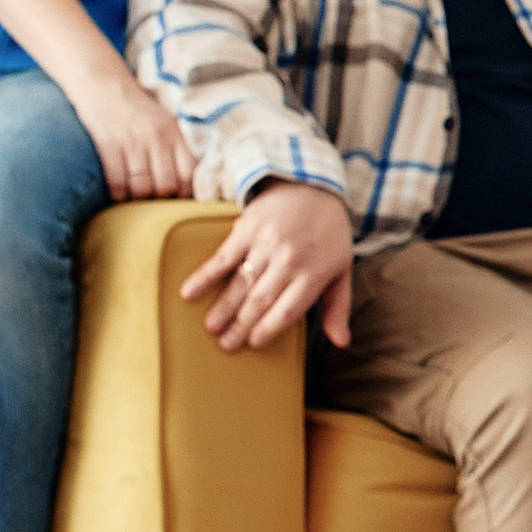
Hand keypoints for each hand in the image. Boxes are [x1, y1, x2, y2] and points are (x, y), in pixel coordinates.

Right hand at [70, 70, 198, 200]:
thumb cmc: (138, 110)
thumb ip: (179, 147)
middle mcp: (156, 137)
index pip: (189, 173)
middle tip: (154, 201)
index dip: (185, 193)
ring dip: (138, 199)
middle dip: (161, 199)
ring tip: (135, 199)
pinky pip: (116, 181)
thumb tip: (189, 184)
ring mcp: (132, 140)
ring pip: (142, 187)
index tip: (178, 200)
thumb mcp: (166, 123)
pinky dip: (118, 194)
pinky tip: (118, 194)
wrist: (103, 85)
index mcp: (174, 132)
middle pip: (166, 185)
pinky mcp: (108, 143)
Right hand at [180, 180, 355, 352]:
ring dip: (224, 306)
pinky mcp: (247, 228)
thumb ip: (338, 307)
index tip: (253, 343)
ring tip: (211, 327)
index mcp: (314, 273)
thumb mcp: (341, 270)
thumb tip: (342, 343)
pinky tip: (189, 292)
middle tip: (225, 345)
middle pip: (261, 299)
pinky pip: (223, 257)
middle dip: (241, 325)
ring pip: (242, 282)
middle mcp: (290, 260)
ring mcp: (267, 243)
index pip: (288, 309)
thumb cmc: (328, 236)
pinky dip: (205, 275)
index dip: (269, 327)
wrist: (313, 186)